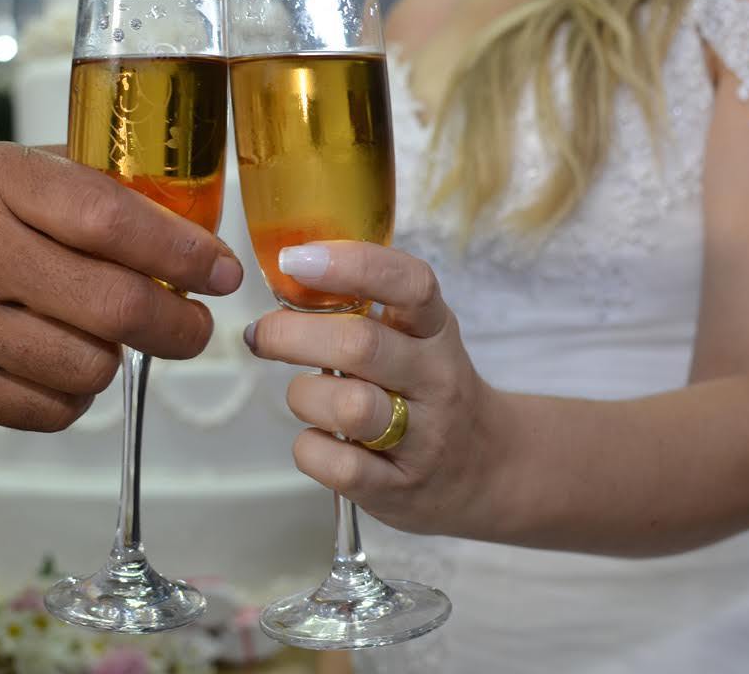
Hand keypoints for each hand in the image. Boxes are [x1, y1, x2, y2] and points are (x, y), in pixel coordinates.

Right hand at [0, 143, 242, 431]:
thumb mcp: (17, 167)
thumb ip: (98, 192)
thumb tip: (191, 234)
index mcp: (0, 186)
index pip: (111, 223)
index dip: (182, 254)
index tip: (221, 271)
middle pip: (113, 309)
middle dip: (178, 326)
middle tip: (194, 325)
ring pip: (87, 370)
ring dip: (118, 358)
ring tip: (101, 334)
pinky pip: (49, 412)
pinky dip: (75, 394)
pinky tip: (61, 361)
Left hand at [244, 241, 499, 535]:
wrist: (486, 469)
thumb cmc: (426, 389)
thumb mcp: (415, 336)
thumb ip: (362, 307)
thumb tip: (285, 275)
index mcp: (435, 330)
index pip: (409, 283)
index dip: (350, 264)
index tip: (295, 260)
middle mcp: (436, 379)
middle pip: (361, 345)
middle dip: (293, 335)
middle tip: (262, 334)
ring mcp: (424, 437)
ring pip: (349, 407)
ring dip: (304, 396)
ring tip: (305, 395)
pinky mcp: (399, 487)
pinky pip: (336, 464)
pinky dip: (310, 448)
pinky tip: (319, 440)